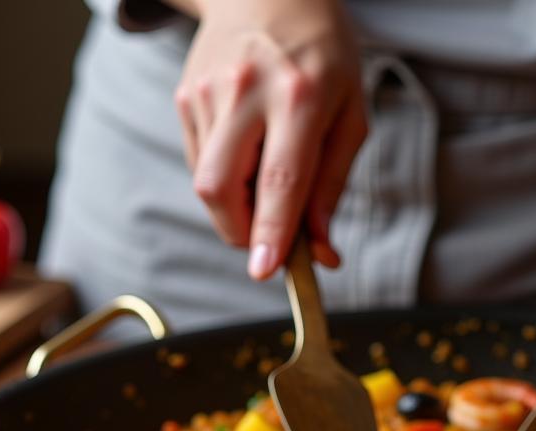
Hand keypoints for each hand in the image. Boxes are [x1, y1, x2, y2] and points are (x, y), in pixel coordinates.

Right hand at [173, 0, 365, 278]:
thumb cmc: (322, 54)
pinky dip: (223, 177)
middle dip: (240, 231)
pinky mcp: (185, 96)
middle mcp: (246, 90)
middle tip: (267, 238)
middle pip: (220, 188)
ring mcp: (207, 91)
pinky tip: (245, 145)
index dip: (271, 233)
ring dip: (235, 204)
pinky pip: (198, 163)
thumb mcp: (350, 114)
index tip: (265, 271)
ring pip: (206, 183)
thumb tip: (321, 251)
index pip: (280, 180)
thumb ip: (333, 187)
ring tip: (263, 170)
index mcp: (299, 94)